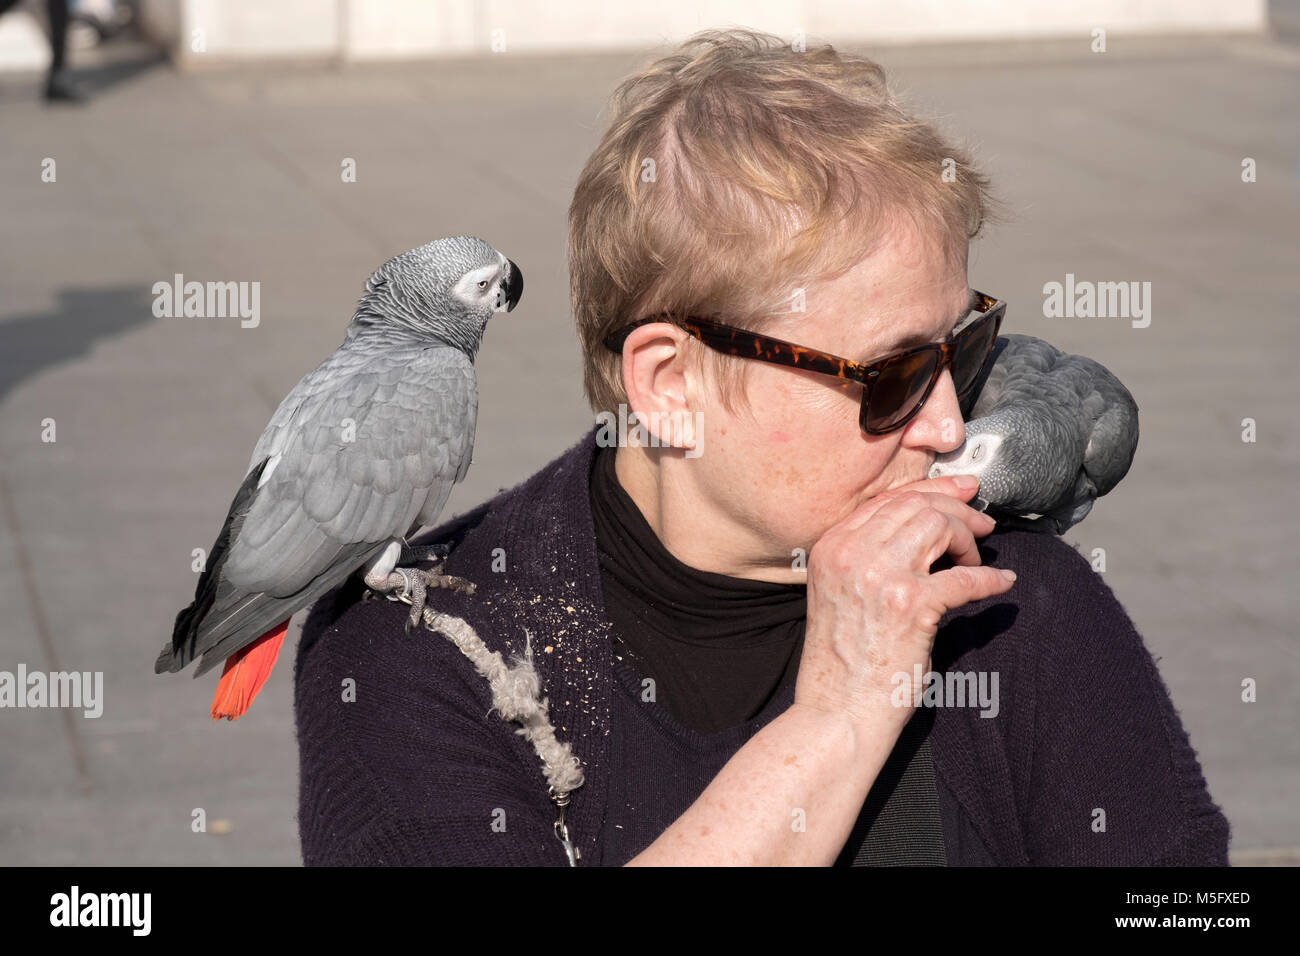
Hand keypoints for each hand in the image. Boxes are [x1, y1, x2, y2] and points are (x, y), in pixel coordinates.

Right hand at [794, 474, 1013, 736]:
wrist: (837, 714)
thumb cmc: (842, 664)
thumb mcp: (840, 595)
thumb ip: (867, 560)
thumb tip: (924, 531)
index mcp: (830, 548)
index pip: (887, 500)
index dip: (932, 492)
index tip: (962, 494)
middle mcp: (850, 554)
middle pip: (916, 505)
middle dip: (957, 510)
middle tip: (982, 527)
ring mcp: (878, 576)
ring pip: (939, 526)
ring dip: (968, 539)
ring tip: (978, 559)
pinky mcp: (910, 606)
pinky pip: (965, 577)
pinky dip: (990, 579)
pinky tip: (1002, 584)